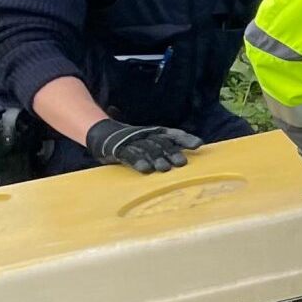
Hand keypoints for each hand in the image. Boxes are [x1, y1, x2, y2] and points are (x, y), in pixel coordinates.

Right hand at [86, 118, 200, 172]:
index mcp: (156, 132)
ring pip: (147, 149)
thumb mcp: (152, 142)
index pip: (173, 134)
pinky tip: (145, 169)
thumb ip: (169, 147)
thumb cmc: (135, 142)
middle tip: (181, 163)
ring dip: (156, 159)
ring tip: (164, 168)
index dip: (185, 139)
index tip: (198, 145)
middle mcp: (146, 135)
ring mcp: (133, 142)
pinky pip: (130, 155)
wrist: (103, 134)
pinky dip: (138, 161)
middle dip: (172, 152)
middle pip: (161, 143)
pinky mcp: (119, 150)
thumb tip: (196, 150)